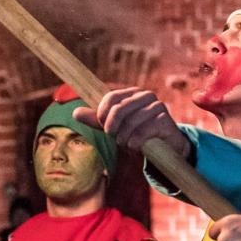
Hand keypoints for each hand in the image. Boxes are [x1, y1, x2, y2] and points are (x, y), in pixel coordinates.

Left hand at [76, 89, 190, 158]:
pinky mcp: (165, 120)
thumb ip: (96, 120)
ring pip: (130, 122)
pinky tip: (137, 147)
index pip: (111, 97)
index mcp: (132, 93)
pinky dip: (135, 143)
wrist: (165, 146)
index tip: (103, 127)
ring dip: (124, 139)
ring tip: (127, 144)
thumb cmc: (137, 133)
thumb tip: (75, 113)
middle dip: (112, 128)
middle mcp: (146, 95)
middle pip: (119, 109)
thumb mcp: (115, 127)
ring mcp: (157, 106)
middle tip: (114, 138)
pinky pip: (143, 132)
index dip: (102, 114)